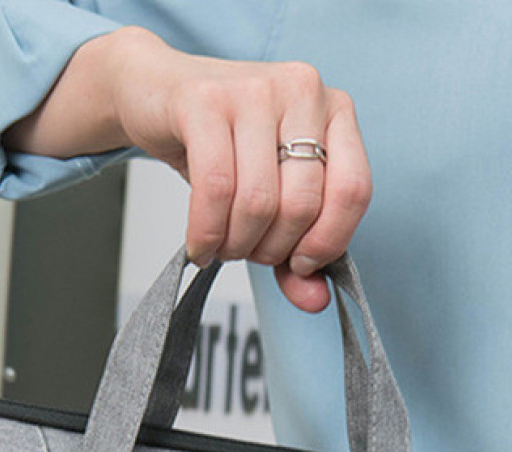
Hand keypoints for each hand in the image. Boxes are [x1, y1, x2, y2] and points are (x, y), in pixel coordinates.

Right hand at [4, 26, 371, 312]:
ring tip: (220, 248)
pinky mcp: (205, 100)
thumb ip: (299, 255)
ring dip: (235, 245)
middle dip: (270, 249)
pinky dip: (205, 233)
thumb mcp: (272, 201)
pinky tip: (198, 246)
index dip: (327, 242)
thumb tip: (316, 302)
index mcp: (335, 111)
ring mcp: (255, 90)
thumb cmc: (224, 149)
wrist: (158, 93)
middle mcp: (303, 89)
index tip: (298, 263)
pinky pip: (215, 188)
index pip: (353, 191)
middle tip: (247, 251)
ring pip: (258, 202)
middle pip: (301, 205)